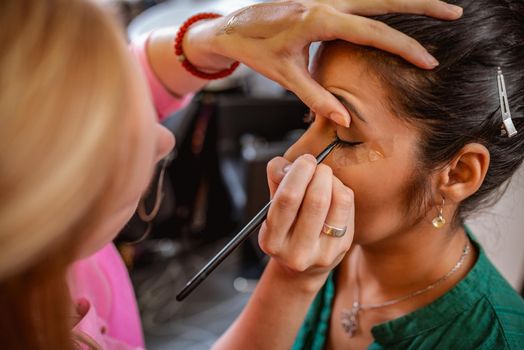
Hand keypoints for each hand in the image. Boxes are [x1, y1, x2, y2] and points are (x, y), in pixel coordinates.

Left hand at [186, 0, 462, 126]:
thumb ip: (316, 96)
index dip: (403, 47)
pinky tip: (397, 7)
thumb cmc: (254, 49)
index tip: (428, 60)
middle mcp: (325, 1)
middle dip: (421, 5)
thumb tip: (344, 118)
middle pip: (383, 0)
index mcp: (319, 19)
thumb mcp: (285, 75)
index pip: (372, 33)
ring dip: (405, 0)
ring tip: (436, 6)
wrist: (228, 28)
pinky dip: (381, 3)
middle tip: (454, 12)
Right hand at [256, 155, 354, 290]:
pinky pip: (347, 207)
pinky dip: (341, 190)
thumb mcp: (272, 207)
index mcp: (272, 241)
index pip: (287, 199)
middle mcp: (296, 252)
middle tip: (316, 165)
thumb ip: (276, 180)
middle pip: (316, 200)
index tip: (304, 160)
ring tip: (324, 177)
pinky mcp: (342, 248)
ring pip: (337, 202)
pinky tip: (333, 191)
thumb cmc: (286, 226)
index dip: (299, 172)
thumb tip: (287, 164)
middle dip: (319, 173)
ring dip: (332, 180)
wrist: (302, 267)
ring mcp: (322, 253)